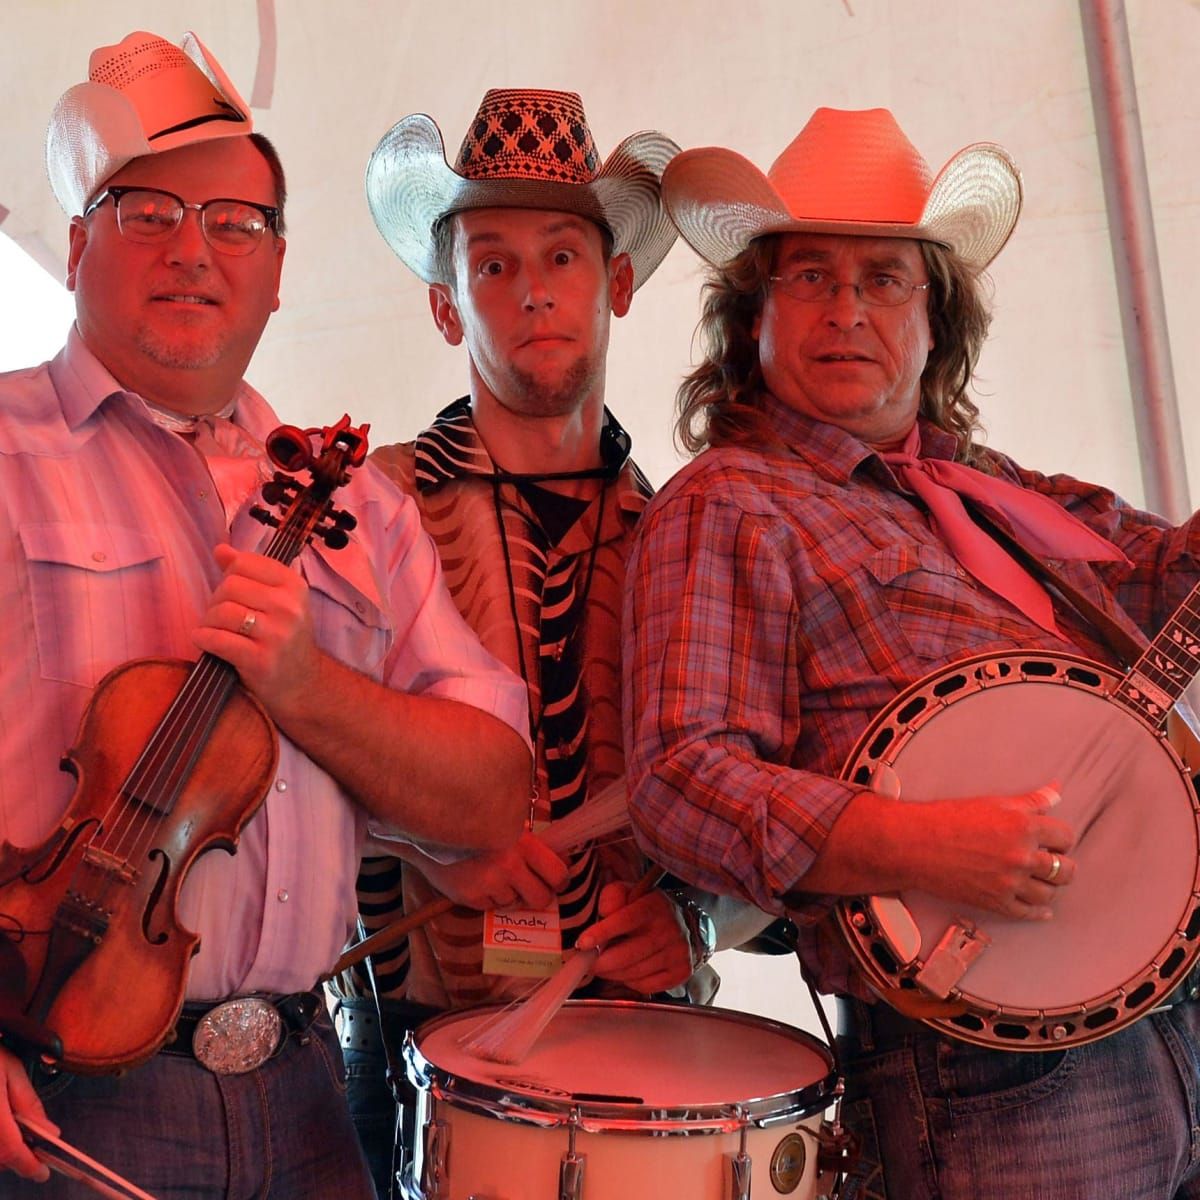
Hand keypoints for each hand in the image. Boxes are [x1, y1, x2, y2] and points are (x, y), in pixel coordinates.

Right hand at [0, 1046, 54, 1180]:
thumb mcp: (12, 1071)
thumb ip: (29, 1104)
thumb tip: (50, 1133)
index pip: (11, 1152)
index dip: (29, 1167)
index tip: (43, 1173)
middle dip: (17, 1157)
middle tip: (35, 1145)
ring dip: (4, 1150)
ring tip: (18, 1131)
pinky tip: (3, 1125)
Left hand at [192, 543, 322, 713]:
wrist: (302, 684)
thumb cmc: (284, 637)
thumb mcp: (277, 600)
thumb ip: (250, 572)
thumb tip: (221, 549)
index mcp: (294, 586)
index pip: (244, 563)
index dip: (229, 577)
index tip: (234, 594)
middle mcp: (290, 607)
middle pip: (230, 586)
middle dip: (216, 600)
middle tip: (221, 617)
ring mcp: (277, 635)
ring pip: (222, 611)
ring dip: (208, 621)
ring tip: (214, 630)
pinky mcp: (261, 660)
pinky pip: (218, 639)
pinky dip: (203, 638)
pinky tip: (205, 641)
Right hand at [416, 833, 568, 909]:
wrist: (431, 832)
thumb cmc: (475, 823)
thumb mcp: (507, 824)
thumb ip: (533, 843)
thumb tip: (561, 860)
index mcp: (523, 844)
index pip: (558, 874)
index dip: (561, 879)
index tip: (556, 879)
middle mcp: (509, 867)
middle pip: (541, 898)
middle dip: (539, 894)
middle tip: (533, 886)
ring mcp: (489, 885)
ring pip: (514, 902)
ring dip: (510, 893)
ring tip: (496, 875)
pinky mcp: (471, 898)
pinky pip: (491, 906)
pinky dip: (489, 897)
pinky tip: (480, 879)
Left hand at [576, 885, 692, 992]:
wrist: (686, 923)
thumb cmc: (647, 909)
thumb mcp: (630, 892)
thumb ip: (613, 897)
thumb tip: (604, 913)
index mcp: (654, 905)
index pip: (625, 919)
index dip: (602, 933)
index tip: (582, 944)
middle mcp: (670, 929)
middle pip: (628, 954)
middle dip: (602, 962)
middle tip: (588, 962)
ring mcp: (678, 952)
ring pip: (634, 973)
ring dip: (613, 973)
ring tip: (605, 966)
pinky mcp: (681, 972)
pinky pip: (646, 986)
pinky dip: (630, 982)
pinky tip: (627, 971)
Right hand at [902, 786, 1076, 919]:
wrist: (915, 844)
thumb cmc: (948, 819)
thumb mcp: (993, 803)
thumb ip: (1030, 801)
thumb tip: (1055, 793)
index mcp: (1023, 827)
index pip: (1066, 837)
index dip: (1061, 839)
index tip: (1054, 841)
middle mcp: (1021, 857)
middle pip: (1064, 870)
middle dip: (1060, 864)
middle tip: (1050, 861)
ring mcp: (1010, 883)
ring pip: (1049, 894)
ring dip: (1048, 887)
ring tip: (1039, 880)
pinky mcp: (996, 903)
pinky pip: (1029, 913)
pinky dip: (1038, 912)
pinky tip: (1040, 908)